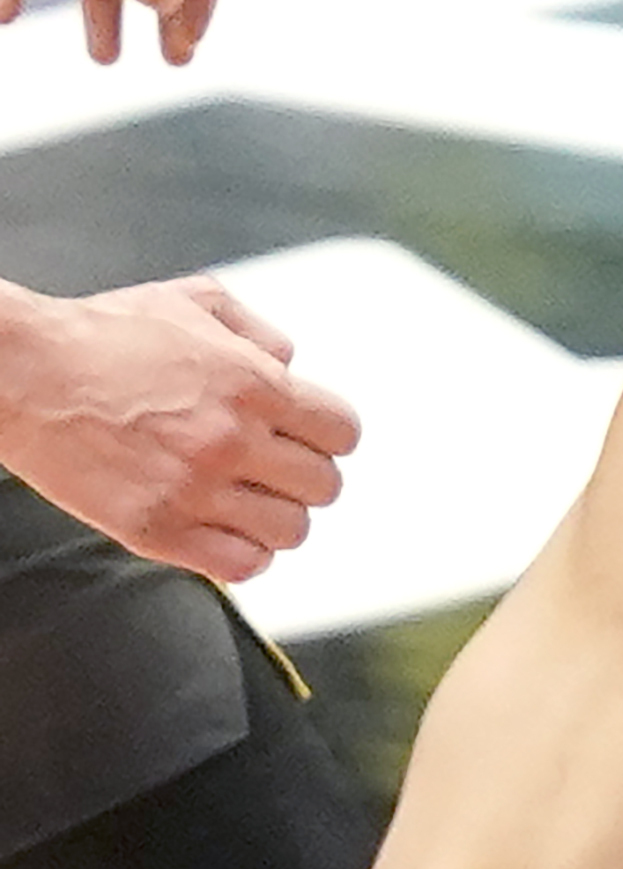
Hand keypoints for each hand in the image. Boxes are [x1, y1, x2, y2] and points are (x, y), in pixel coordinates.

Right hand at [0, 274, 356, 580]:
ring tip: (242, 500)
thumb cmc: (100, 335)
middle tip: (268, 469)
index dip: (327, 436)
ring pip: (290, 531)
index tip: (302, 437)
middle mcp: (232, 439)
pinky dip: (242, 553)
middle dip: (301, 476)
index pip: (343, 433)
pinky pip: (242, 566)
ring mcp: (195, 488)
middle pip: (324, 486)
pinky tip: (219, 529)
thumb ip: (258, 331)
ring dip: (274, 517)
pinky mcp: (156, 529)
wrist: (19, 371)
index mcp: (254, 383)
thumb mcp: (191, 302)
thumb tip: (294, 362)